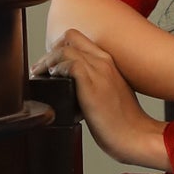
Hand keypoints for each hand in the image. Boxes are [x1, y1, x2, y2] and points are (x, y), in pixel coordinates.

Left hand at [43, 30, 167, 170]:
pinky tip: (52, 80)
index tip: (50, 64)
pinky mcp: (93, 85)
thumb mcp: (109, 94)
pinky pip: (70, 64)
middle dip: (49, 50)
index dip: (59, 47)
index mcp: (108, 62)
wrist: (136, 136)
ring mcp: (100, 72)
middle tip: (39, 69)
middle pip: (70, 37)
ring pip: (65, 49)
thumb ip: (94, 83)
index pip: (78, 39)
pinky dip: (56, 69)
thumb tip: (71, 87)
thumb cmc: (122, 122)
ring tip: (38, 75)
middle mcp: (104, 61)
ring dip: (47, 60)